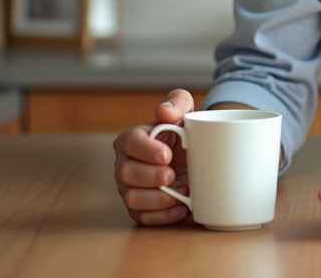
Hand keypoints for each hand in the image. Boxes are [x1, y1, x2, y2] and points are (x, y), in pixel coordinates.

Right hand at [112, 88, 194, 225]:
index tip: (167, 155)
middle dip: (151, 176)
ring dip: (158, 199)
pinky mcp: (139, 209)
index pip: (130, 142)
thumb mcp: (185, 110)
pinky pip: (144, 218)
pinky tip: (181, 209)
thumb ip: (177, 102)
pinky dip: (163, 216)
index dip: (146, 150)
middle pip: (127, 173)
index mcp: (132, 139)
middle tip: (173, 175)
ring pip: (132, 199)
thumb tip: (165, 111)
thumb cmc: (185, 132)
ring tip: (183, 194)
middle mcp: (124, 164)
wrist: (196, 156)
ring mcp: (129, 188)